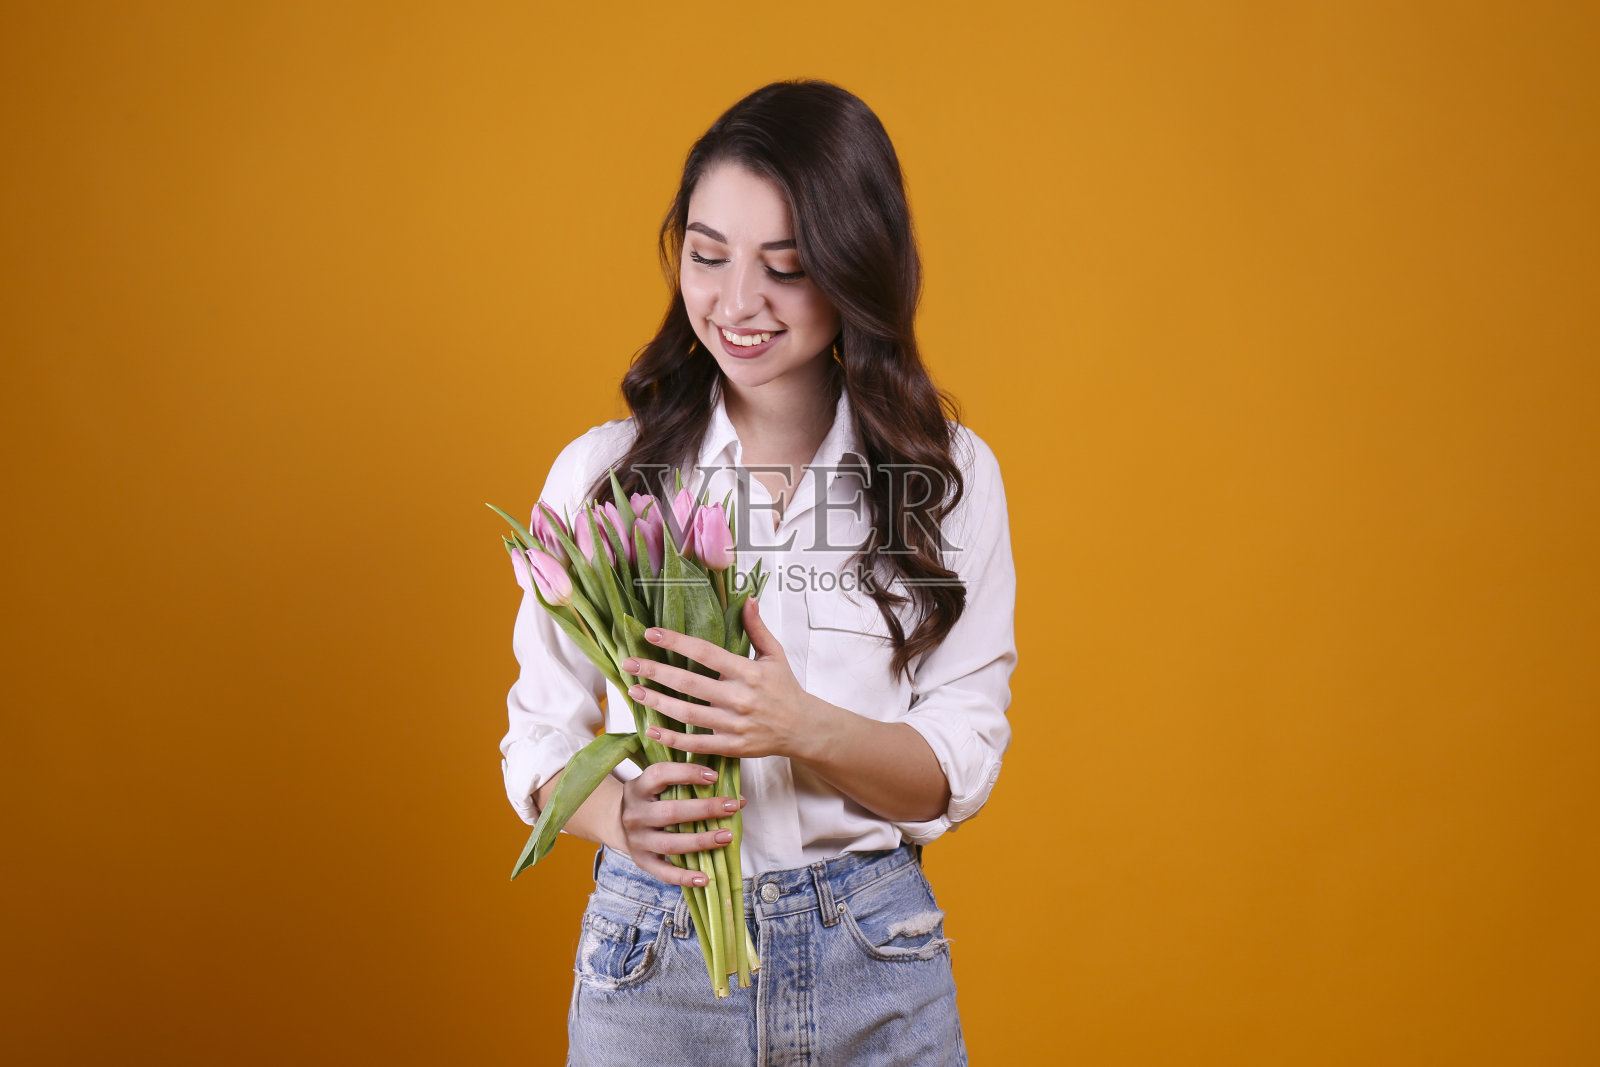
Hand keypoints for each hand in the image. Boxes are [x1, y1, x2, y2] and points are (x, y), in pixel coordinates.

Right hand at [618, 760, 746, 887]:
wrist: (615, 822)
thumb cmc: (650, 798)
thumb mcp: (657, 784)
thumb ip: (686, 782)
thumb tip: (734, 793)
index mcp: (638, 788)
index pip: (660, 775)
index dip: (687, 774)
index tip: (714, 776)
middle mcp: (634, 814)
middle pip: (671, 812)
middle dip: (705, 809)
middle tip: (732, 807)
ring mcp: (636, 840)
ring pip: (670, 844)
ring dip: (701, 841)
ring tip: (727, 837)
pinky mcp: (641, 861)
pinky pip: (663, 872)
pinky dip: (684, 877)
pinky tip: (705, 878)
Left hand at [622, 597, 819, 761]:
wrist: (803, 728)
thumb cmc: (785, 688)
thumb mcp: (774, 655)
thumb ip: (757, 628)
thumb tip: (748, 598)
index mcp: (748, 671)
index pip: (706, 653)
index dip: (676, 642)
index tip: (651, 634)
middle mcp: (739, 697)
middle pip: (690, 683)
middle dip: (656, 672)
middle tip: (629, 663)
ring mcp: (734, 724)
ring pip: (689, 714)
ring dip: (658, 703)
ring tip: (634, 691)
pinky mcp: (732, 746)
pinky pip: (698, 744)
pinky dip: (673, 739)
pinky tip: (652, 729)